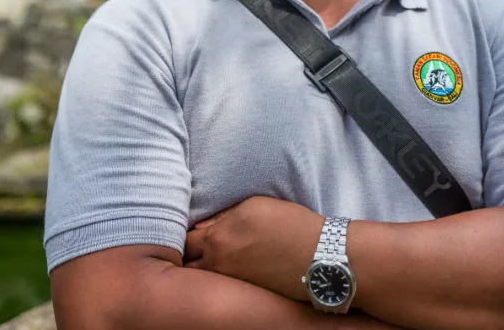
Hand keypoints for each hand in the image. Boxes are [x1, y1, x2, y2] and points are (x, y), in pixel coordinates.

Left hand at [184, 196, 323, 301]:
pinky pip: (222, 285)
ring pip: (203, 278)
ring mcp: (231, 284)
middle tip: (187, 247)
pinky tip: (227, 269)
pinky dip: (219, 278)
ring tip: (205, 259)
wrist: (322, 258)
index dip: (181, 232)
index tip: (181, 227)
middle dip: (186, 254)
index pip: (185, 238)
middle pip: (188, 263)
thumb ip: (223, 217)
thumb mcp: (254, 207)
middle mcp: (219, 265)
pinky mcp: (245, 295)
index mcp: (218, 239)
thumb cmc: (291, 225)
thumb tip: (203, 226)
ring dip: (200, 268)